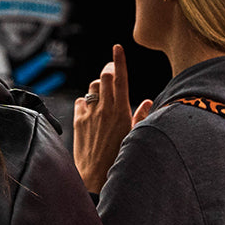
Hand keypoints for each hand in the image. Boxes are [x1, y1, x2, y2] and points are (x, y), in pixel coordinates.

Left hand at [72, 44, 151, 194]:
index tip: (117, 47)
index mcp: (121, 111)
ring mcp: (89, 114)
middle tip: (112, 73)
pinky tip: (92, 109)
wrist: (95, 176)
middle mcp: (104, 109)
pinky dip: (86, 101)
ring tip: (104, 95)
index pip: (120, 79)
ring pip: (92, 87)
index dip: (119, 61)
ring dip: (99, 86)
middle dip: (109, 71)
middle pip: (103, 77)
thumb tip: (147, 102)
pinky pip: (81, 101)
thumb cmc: (119, 158)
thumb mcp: (134, 136)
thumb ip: (141, 116)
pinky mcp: (78, 121)